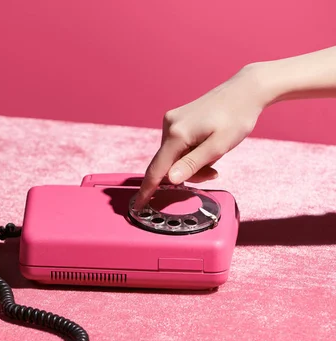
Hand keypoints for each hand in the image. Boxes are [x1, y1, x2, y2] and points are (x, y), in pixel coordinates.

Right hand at [132, 64, 270, 209]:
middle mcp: (169, 125)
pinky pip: (176, 145)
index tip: (138, 206)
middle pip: (167, 163)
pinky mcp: (176, 119)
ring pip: (173, 155)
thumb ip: (193, 164)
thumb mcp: (219, 147)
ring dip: (189, 163)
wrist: (245, 91)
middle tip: (213, 172)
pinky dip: (189, 153)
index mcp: (177, 134)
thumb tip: (170, 180)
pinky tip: (207, 145)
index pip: (157, 169)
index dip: (147, 190)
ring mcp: (171, 121)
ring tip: (215, 155)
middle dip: (184, 174)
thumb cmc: (237, 118)